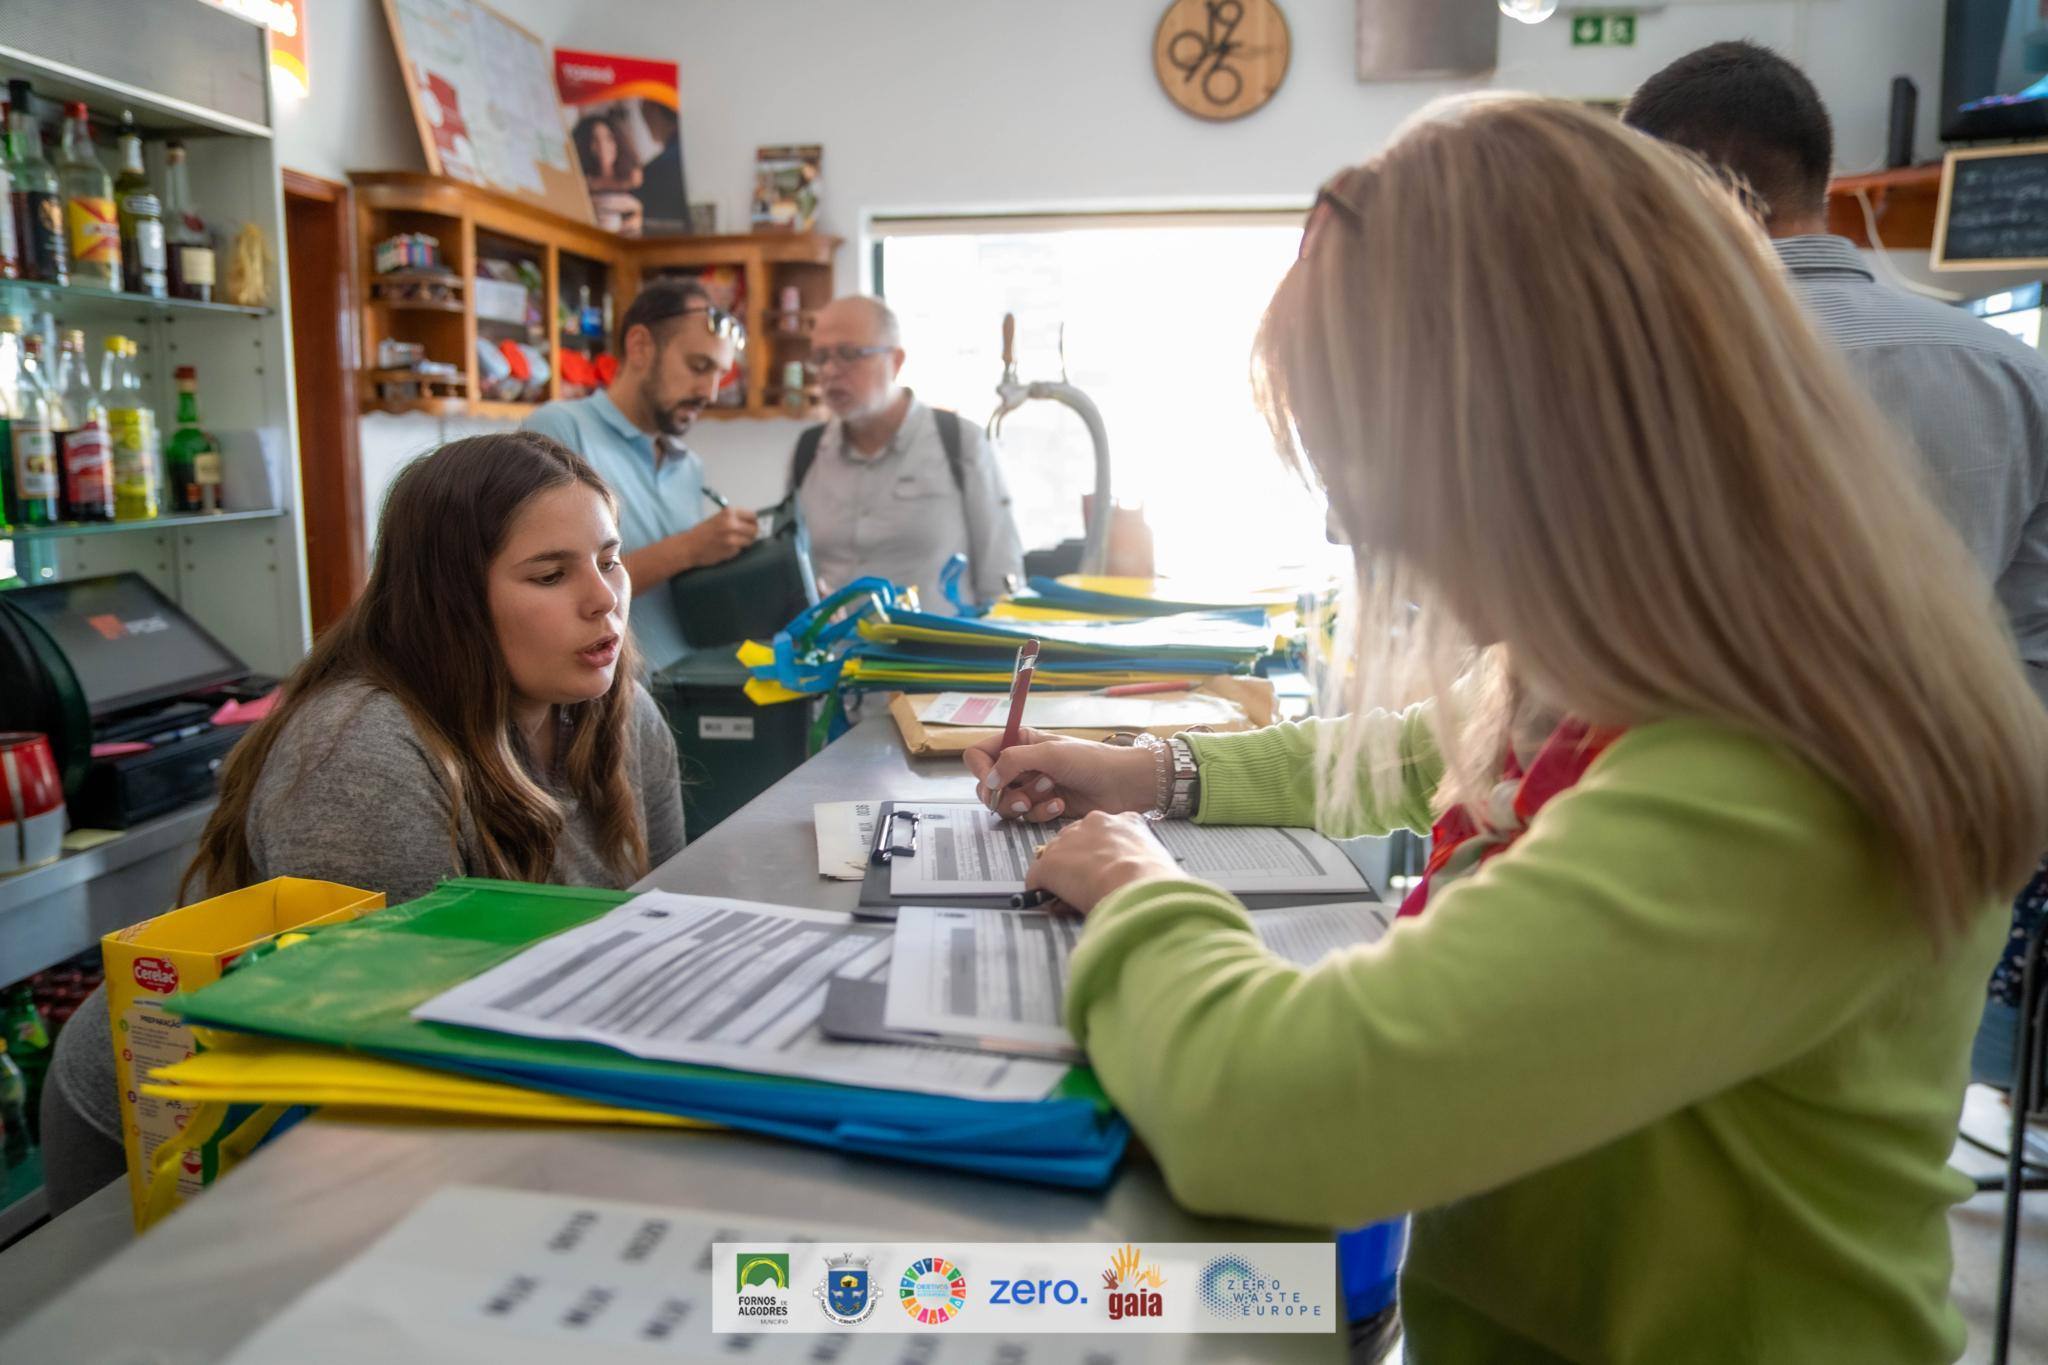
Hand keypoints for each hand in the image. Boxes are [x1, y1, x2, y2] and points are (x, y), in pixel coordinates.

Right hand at [680, 507, 758, 567]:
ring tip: (733, 542)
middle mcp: (732, 524)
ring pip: (750, 541)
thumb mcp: (718, 518)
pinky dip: (736, 550)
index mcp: (729, 513)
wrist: (689, 546)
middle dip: (751, 533)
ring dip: (744, 542)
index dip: (753, 521)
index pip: (752, 516)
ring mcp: (733, 538)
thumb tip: (751, 522)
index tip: (752, 525)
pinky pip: (741, 549)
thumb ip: (734, 518)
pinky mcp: (731, 550)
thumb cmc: (702, 532)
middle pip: (754, 529)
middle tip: (745, 535)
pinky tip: (726, 548)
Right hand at [962, 728, 1156, 822]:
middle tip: (1022, 799)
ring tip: (1051, 795)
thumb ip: (1013, 762)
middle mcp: (1021, 765)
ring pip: (1006, 804)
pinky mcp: (1043, 807)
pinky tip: (1060, 805)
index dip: (980, 770)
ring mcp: (1031, 787)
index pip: (980, 754)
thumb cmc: (1091, 760)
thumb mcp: (1050, 754)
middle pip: (987, 785)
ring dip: (1026, 803)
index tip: (992, 782)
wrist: (1122, 784)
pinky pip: (1027, 816)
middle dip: (1003, 795)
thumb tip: (988, 782)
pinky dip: (1041, 812)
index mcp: (1019, 742)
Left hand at [1027, 811, 1178, 912]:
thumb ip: (1143, 859)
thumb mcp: (1157, 860)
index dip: (1105, 855)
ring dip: (1063, 878)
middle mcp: (1095, 822)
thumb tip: (1138, 876)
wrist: (1137, 885)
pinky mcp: (1049, 863)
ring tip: (1076, 899)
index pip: (1106, 834)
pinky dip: (1043, 893)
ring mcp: (1068, 840)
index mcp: (1126, 821)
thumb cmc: (1155, 881)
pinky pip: (1037, 879)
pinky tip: (1057, 906)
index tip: (1109, 871)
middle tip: (1092, 887)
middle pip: (1077, 842)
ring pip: (1057, 860)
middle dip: (1080, 864)